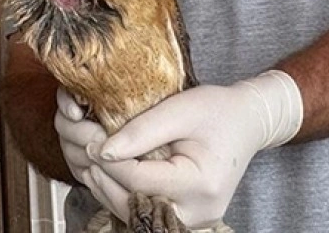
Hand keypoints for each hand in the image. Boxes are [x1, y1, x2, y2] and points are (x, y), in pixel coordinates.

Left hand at [94, 71, 302, 228]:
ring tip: (89, 157)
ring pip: (132, 212)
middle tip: (83, 148)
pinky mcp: (183, 216)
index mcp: (201, 184)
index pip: (139, 179)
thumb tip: (102, 150)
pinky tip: (105, 170)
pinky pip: (142, 208)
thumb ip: (142, 130)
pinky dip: (119, 191)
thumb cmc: (219, 111)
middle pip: (132, 203)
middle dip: (102, 175)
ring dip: (105, 186)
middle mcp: (198, 211)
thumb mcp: (181, 109)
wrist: (246, 123)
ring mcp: (192, 219)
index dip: (109, 160)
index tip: (89, 138)